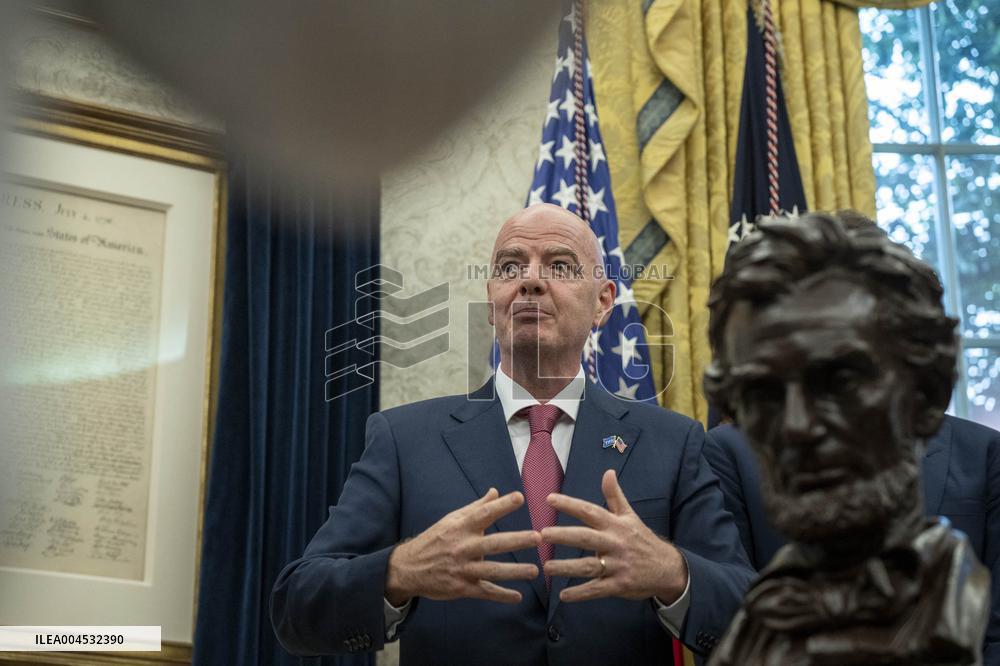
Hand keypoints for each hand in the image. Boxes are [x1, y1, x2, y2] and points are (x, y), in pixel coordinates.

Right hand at [385, 488, 540, 605]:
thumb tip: (495, 491)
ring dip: (514, 572)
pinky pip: (485, 592)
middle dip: (516, 541)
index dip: (501, 505)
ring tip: (534, 570)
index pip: (484, 514)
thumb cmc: (435, 539)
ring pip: (492, 571)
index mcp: (460, 527)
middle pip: (493, 544)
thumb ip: (476, 507)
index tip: (519, 497)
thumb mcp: (451, 520)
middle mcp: (463, 547)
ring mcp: (462, 569)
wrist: (409, 567)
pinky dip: (501, 596)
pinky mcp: (461, 588)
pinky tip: (517, 597)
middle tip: (538, 537)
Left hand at [541, 469, 687, 603]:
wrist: (667, 568)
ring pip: (588, 566)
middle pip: (586, 538)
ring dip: (566, 567)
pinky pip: (597, 589)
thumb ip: (615, 496)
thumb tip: (608, 471)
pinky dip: (580, 593)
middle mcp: (615, 543)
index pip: (590, 511)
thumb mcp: (630, 516)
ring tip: (546, 567)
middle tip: (543, 534)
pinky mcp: (619, 585)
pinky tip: (564, 595)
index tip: (549, 499)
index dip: (570, 504)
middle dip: (564, 535)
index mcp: (615, 525)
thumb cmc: (642, 540)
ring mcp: (617, 565)